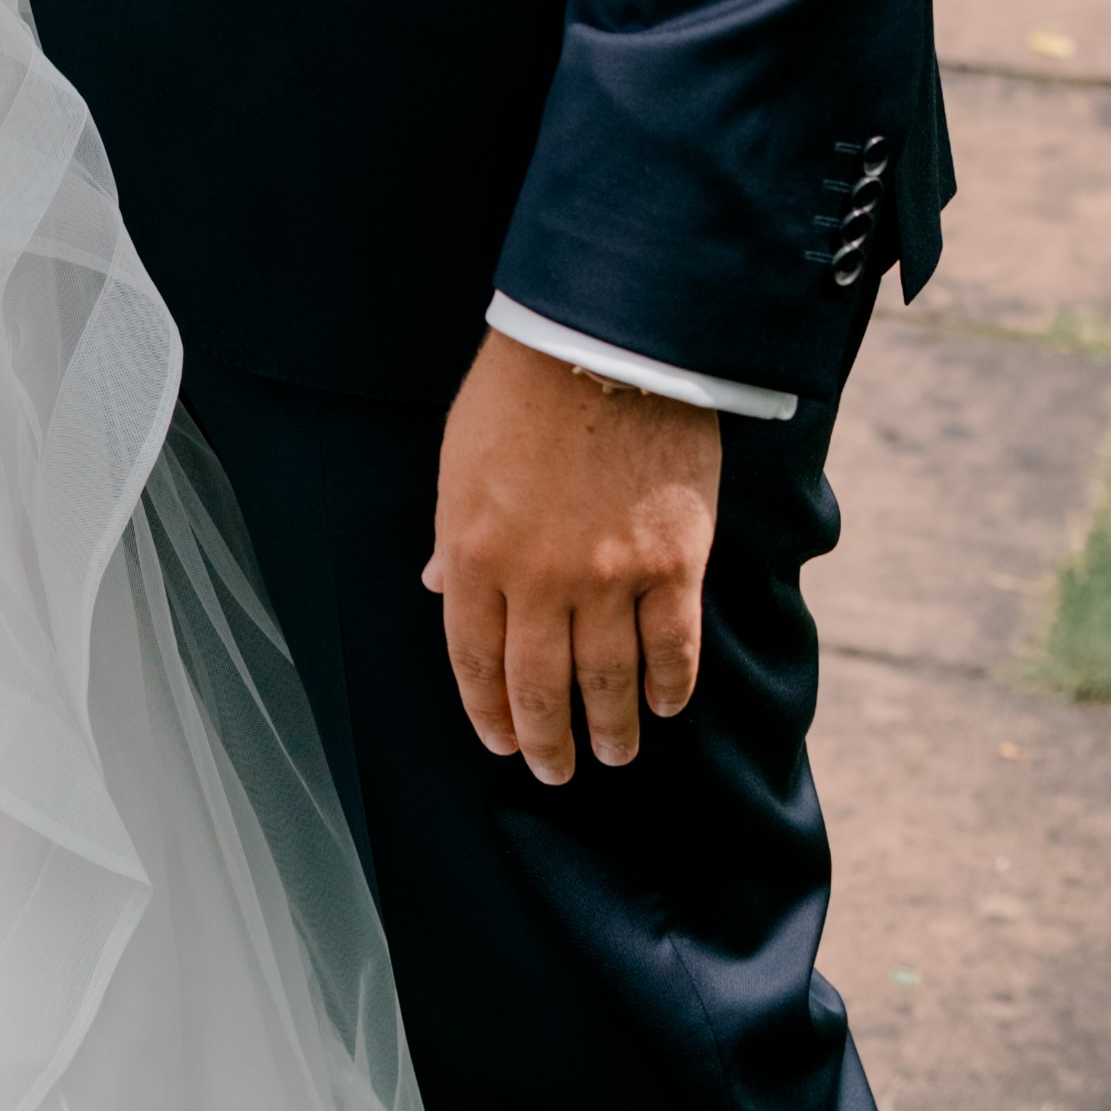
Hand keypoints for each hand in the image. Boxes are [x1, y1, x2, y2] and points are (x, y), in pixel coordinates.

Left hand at [425, 334, 717, 784]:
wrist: (606, 339)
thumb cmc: (521, 391)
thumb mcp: (460, 461)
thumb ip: (453, 536)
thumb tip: (436, 585)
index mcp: (474, 554)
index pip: (474, 659)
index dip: (487, 711)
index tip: (500, 740)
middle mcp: (537, 580)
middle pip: (539, 687)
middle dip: (546, 740)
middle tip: (557, 770)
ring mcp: (609, 578)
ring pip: (609, 682)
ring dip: (611, 728)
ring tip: (614, 753)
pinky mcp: (674, 564)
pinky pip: (672, 649)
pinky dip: (670, 687)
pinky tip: (665, 707)